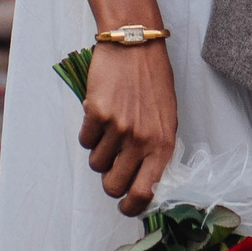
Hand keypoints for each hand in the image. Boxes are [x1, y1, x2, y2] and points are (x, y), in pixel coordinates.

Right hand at [79, 38, 177, 216]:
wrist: (135, 43)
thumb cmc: (153, 79)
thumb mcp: (167, 117)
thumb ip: (157, 149)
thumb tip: (144, 181)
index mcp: (163, 144)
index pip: (146, 192)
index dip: (132, 207)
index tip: (125, 207)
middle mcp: (141, 139)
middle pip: (113, 185)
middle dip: (110, 181)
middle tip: (112, 166)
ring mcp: (118, 127)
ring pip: (96, 164)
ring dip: (99, 152)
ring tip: (110, 129)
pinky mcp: (96, 113)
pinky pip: (85, 141)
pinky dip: (89, 132)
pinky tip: (99, 114)